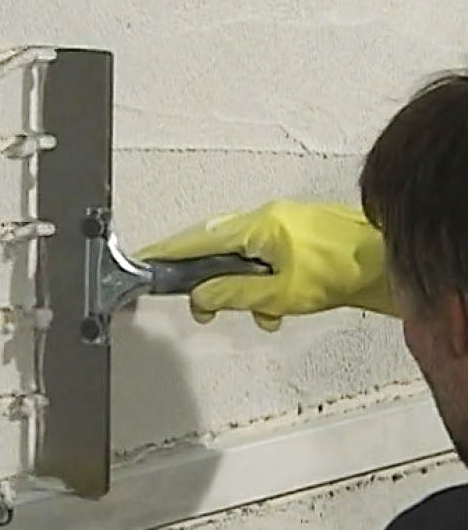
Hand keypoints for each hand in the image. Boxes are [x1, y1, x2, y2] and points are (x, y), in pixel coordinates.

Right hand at [136, 200, 397, 330]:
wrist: (385, 261)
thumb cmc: (342, 271)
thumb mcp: (278, 294)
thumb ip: (232, 294)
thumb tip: (200, 297)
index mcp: (256, 226)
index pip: (196, 240)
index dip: (166, 253)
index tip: (144, 259)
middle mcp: (265, 218)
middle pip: (215, 245)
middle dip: (206, 278)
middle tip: (200, 304)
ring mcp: (281, 223)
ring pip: (240, 254)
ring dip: (241, 285)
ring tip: (256, 311)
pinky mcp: (296, 234)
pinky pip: (262, 255)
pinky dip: (261, 281)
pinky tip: (276, 306)